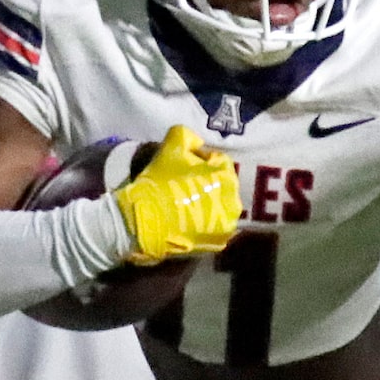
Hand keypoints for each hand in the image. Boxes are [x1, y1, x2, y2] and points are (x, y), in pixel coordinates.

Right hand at [113, 125, 241, 265]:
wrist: (144, 223)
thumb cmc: (159, 183)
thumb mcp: (170, 148)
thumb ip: (187, 136)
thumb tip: (196, 141)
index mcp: (228, 178)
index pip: (218, 160)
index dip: (199, 159)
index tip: (181, 165)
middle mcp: (235, 203)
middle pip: (222, 185)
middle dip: (206, 181)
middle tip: (182, 183)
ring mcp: (228, 226)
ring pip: (219, 206)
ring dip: (207, 201)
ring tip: (184, 202)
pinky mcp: (218, 243)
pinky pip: (214, 226)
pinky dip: (205, 222)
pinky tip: (187, 219)